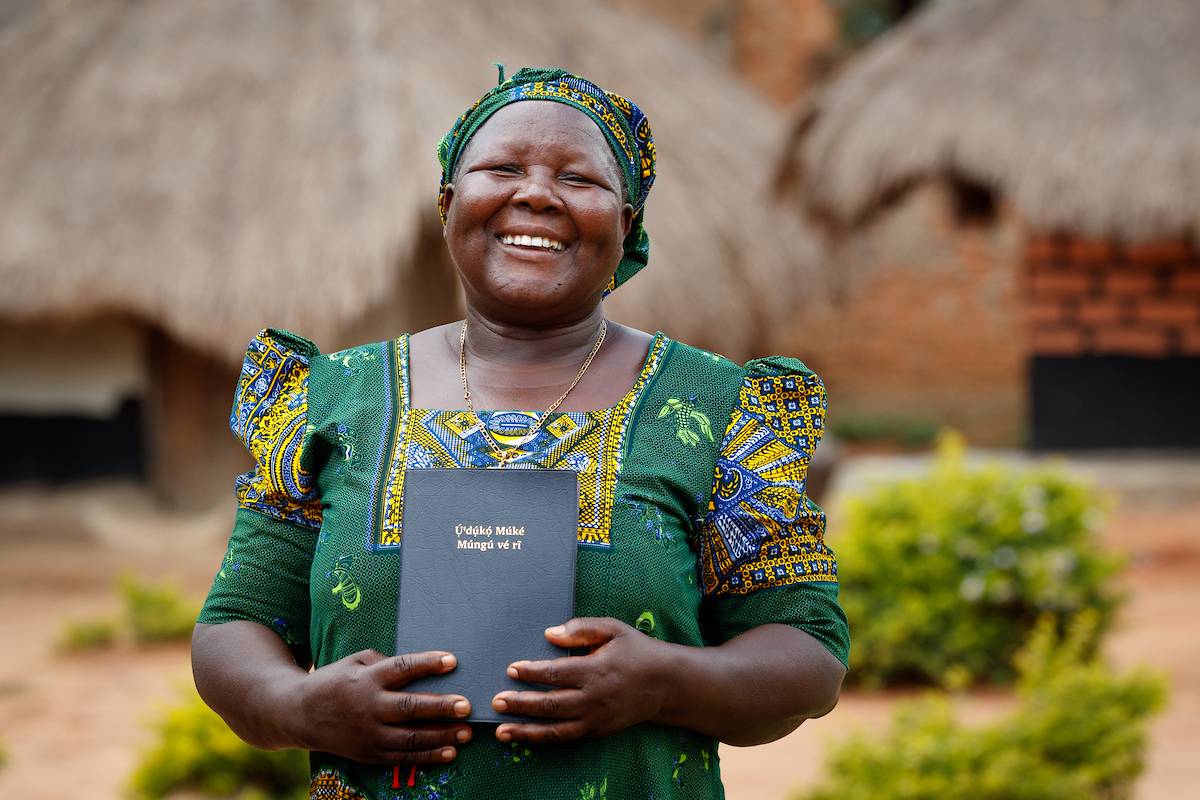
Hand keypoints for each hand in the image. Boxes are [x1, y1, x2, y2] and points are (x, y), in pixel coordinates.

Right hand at [291, 649, 472, 764]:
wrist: (298, 714)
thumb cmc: (333, 681)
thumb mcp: (354, 661)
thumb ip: (384, 661)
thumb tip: (418, 666)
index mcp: (367, 678)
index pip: (402, 668)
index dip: (428, 664)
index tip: (452, 661)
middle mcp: (369, 707)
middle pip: (410, 708)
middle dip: (441, 707)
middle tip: (466, 706)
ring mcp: (369, 734)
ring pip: (411, 738)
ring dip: (442, 736)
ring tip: (466, 733)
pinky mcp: (369, 754)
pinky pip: (403, 757)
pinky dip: (428, 756)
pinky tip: (449, 752)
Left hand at [491, 617, 668, 743]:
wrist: (665, 684)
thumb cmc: (636, 651)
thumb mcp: (613, 629)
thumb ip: (581, 628)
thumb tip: (549, 634)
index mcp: (595, 670)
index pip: (556, 673)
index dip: (531, 672)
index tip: (511, 669)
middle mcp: (593, 698)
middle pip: (550, 704)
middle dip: (520, 703)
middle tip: (497, 701)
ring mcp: (596, 718)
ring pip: (555, 729)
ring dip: (526, 731)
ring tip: (501, 730)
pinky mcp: (598, 731)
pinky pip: (566, 737)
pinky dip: (543, 739)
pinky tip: (525, 735)